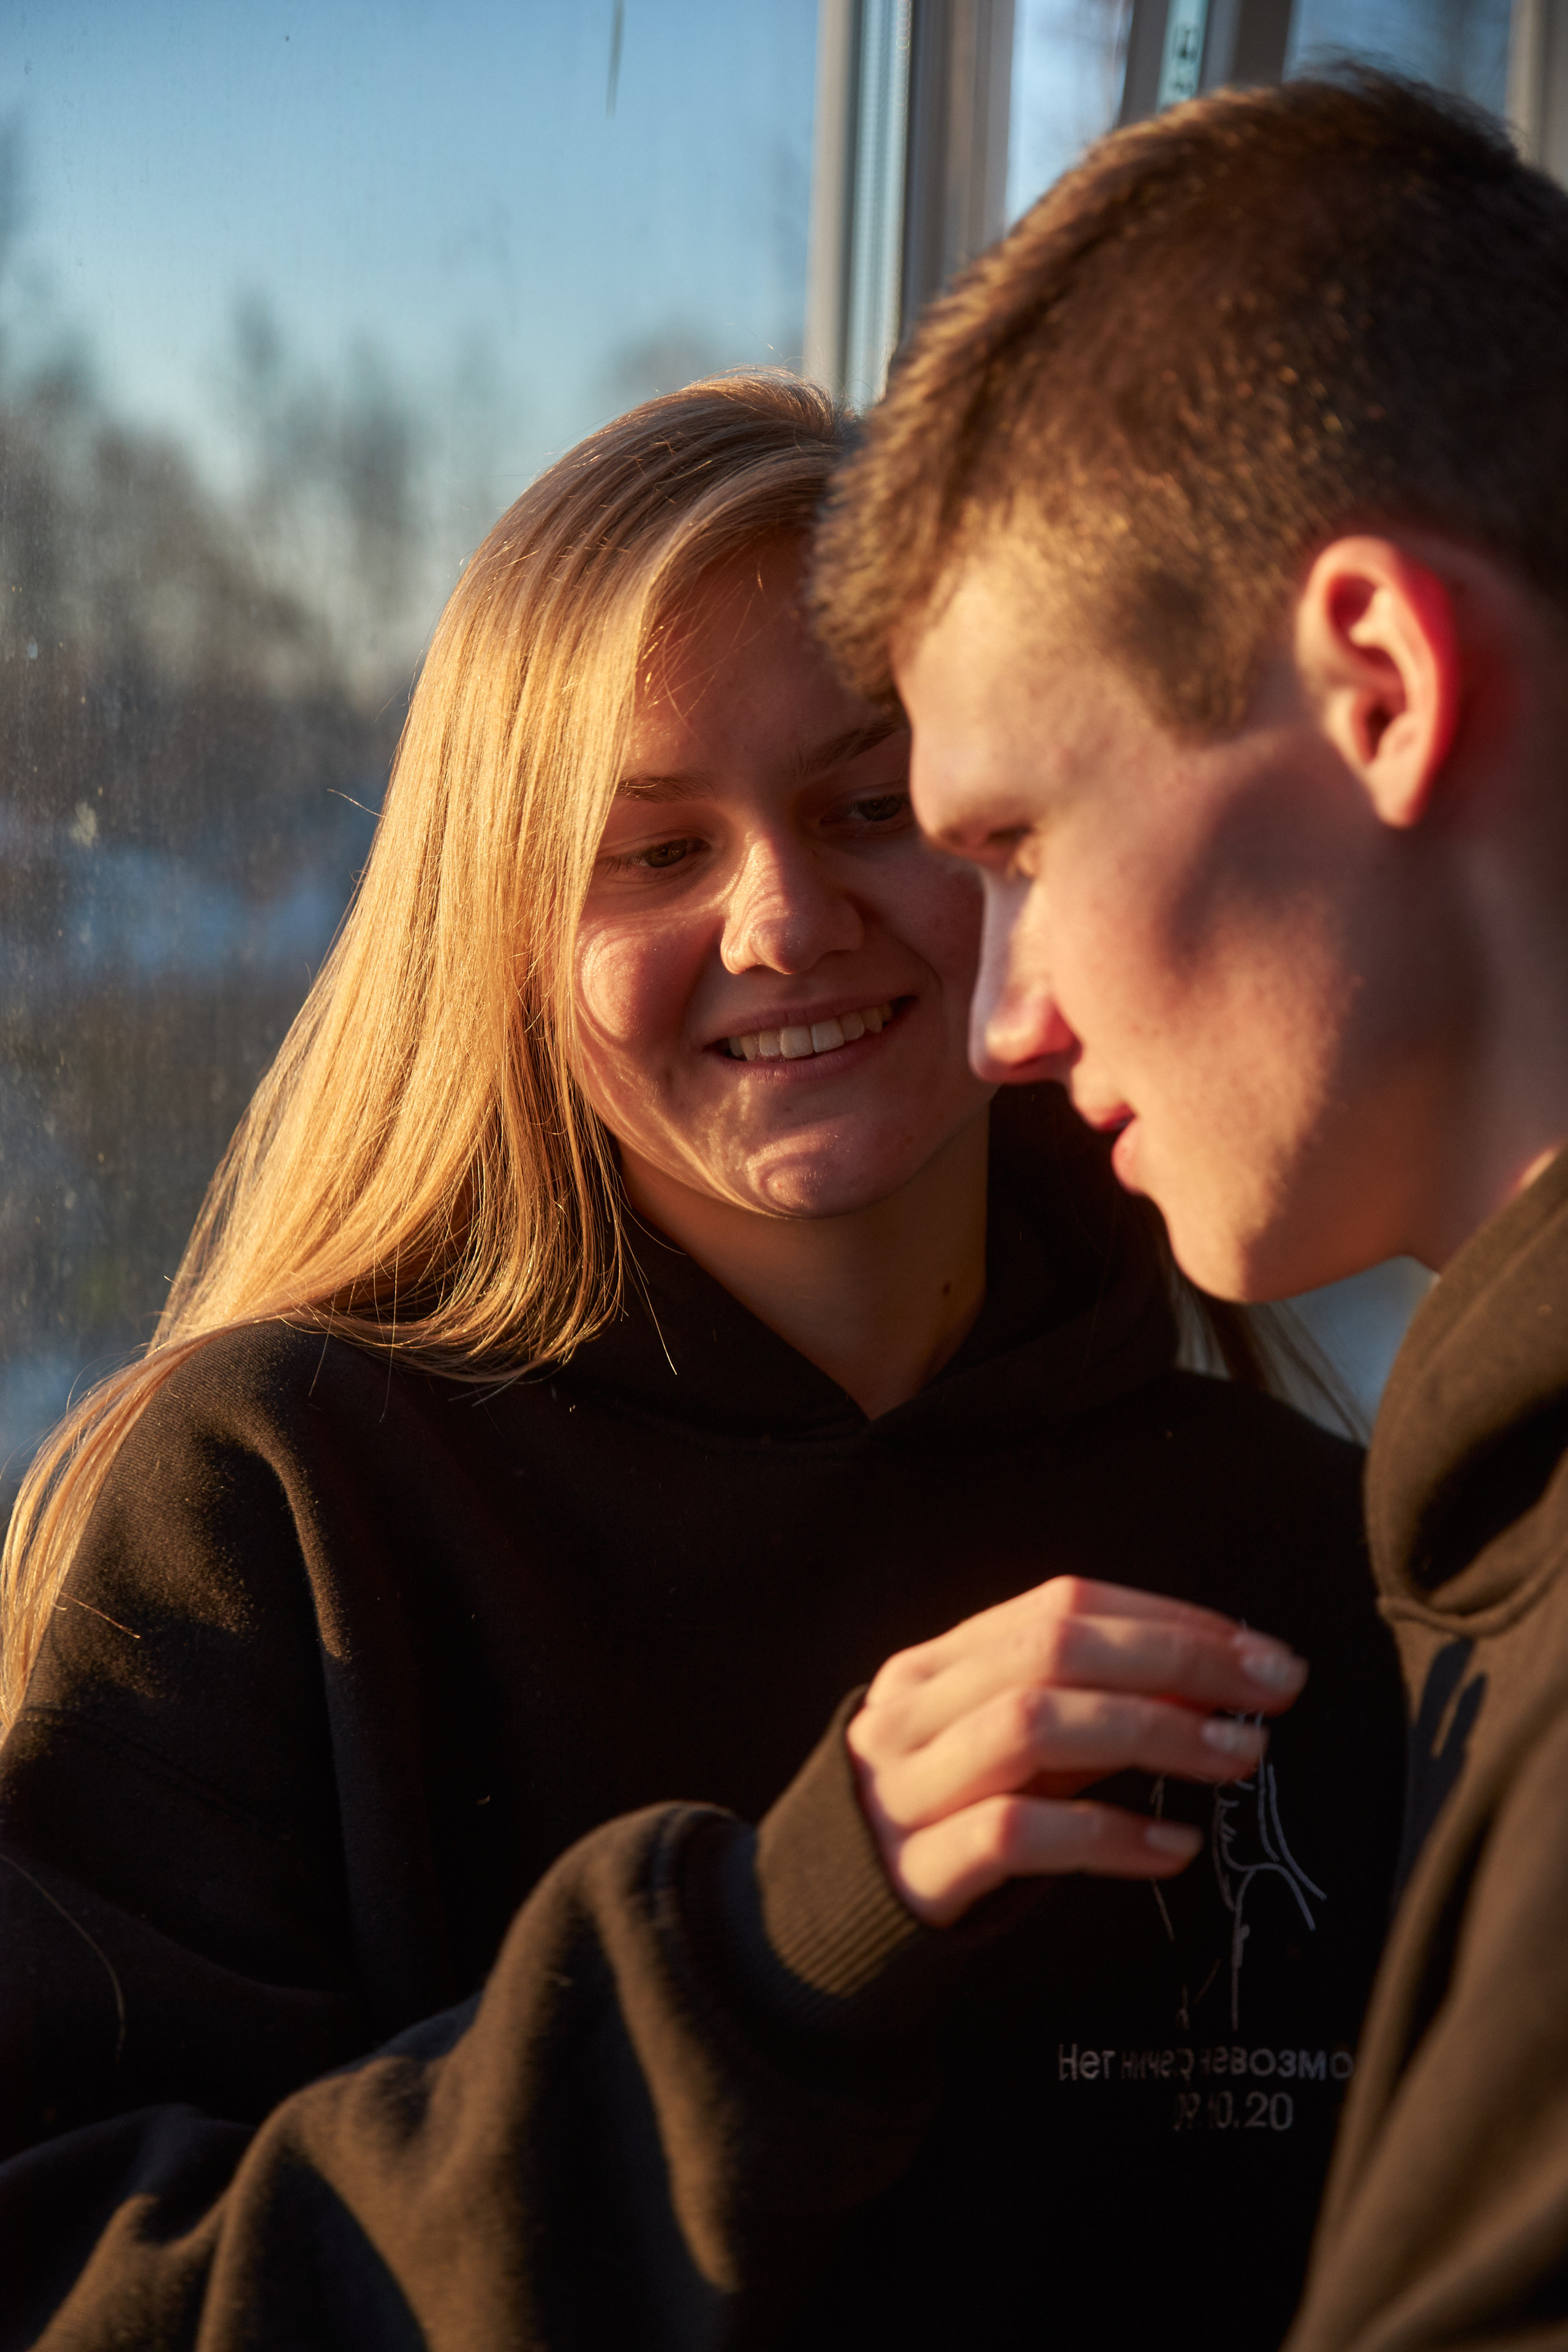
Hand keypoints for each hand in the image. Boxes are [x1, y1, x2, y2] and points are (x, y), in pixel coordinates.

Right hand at [847, 1575, 1306, 1925]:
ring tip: (1237, 1756)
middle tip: (1272, 1689)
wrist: (808, 1929)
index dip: (1166, 1617)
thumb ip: (1074, 1712)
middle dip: (1177, 1659)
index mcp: (934, 1665)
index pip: (1060, 1604)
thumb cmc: (933, 1826)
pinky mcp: (917, 1871)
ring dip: (1152, 1731)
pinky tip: (1171, 1847)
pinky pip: (1020, 1834)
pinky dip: (1108, 1835)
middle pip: (1054, 1650)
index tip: (1256, 1648)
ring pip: (1033, 1725)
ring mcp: (907, 1788)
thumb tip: (1204, 1684)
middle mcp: (913, 1712)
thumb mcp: (990, 1752)